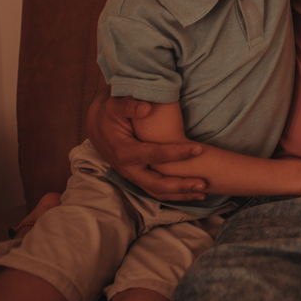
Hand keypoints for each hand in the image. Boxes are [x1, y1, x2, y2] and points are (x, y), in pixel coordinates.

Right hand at [87, 93, 206, 200]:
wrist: (97, 124)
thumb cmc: (110, 113)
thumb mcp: (116, 105)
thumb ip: (130, 106)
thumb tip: (147, 108)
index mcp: (124, 151)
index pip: (155, 155)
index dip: (177, 153)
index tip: (198, 149)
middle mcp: (128, 169)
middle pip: (156, 183)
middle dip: (180, 186)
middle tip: (203, 184)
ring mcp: (132, 175)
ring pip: (156, 192)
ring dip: (179, 195)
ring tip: (203, 194)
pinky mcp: (137, 177)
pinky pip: (155, 190)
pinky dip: (173, 194)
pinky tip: (191, 194)